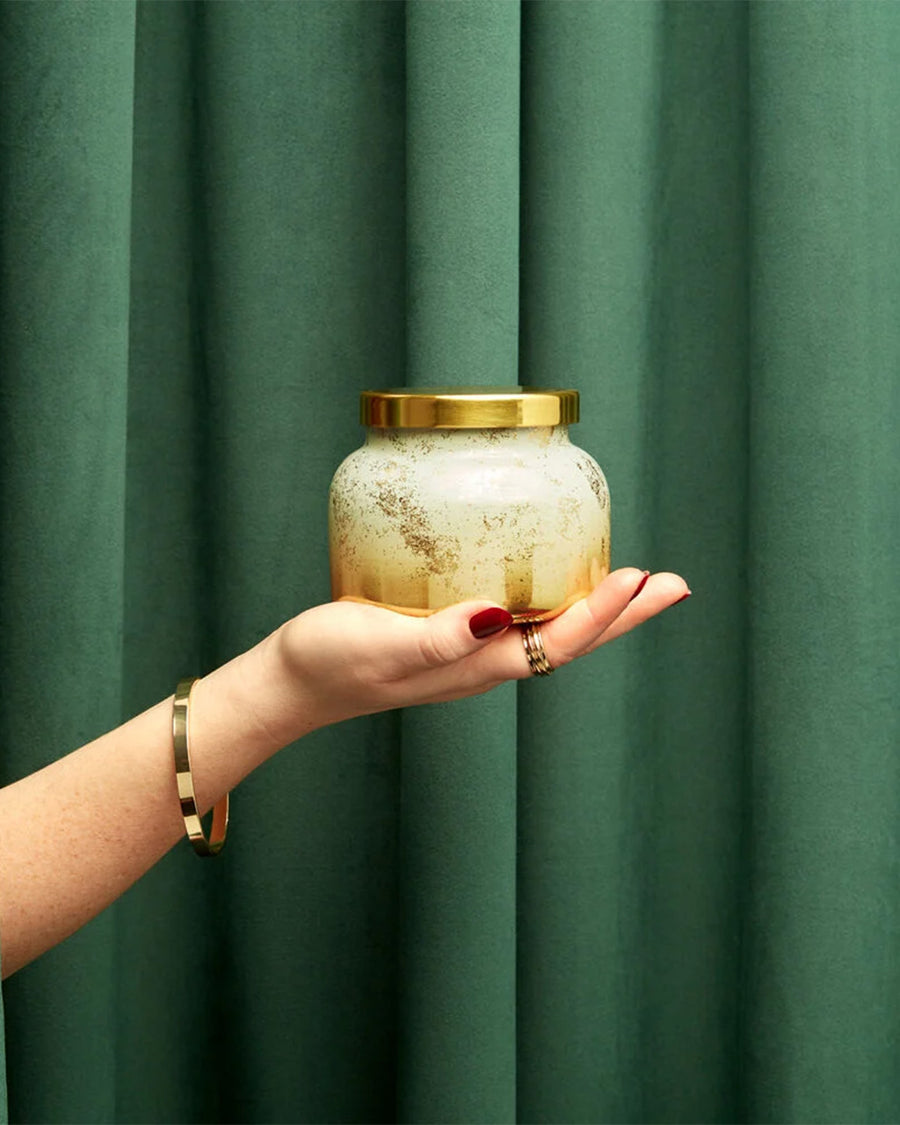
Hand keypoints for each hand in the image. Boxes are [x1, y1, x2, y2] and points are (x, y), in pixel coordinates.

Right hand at [267, 568, 689, 733]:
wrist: (294, 684)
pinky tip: (548, 575)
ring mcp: (470, 652)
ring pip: (551, 628)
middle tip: (674, 585)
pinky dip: (553, 597)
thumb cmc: (330, 663)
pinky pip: (519, 616)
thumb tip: (496, 616)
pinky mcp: (450, 636)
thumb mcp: (379, 646)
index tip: (639, 578)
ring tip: (636, 581)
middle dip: (625, 615)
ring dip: (598, 607)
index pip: (559, 642)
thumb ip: (436, 638)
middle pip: (572, 638)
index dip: (602, 613)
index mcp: (478, 667)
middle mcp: (485, 663)